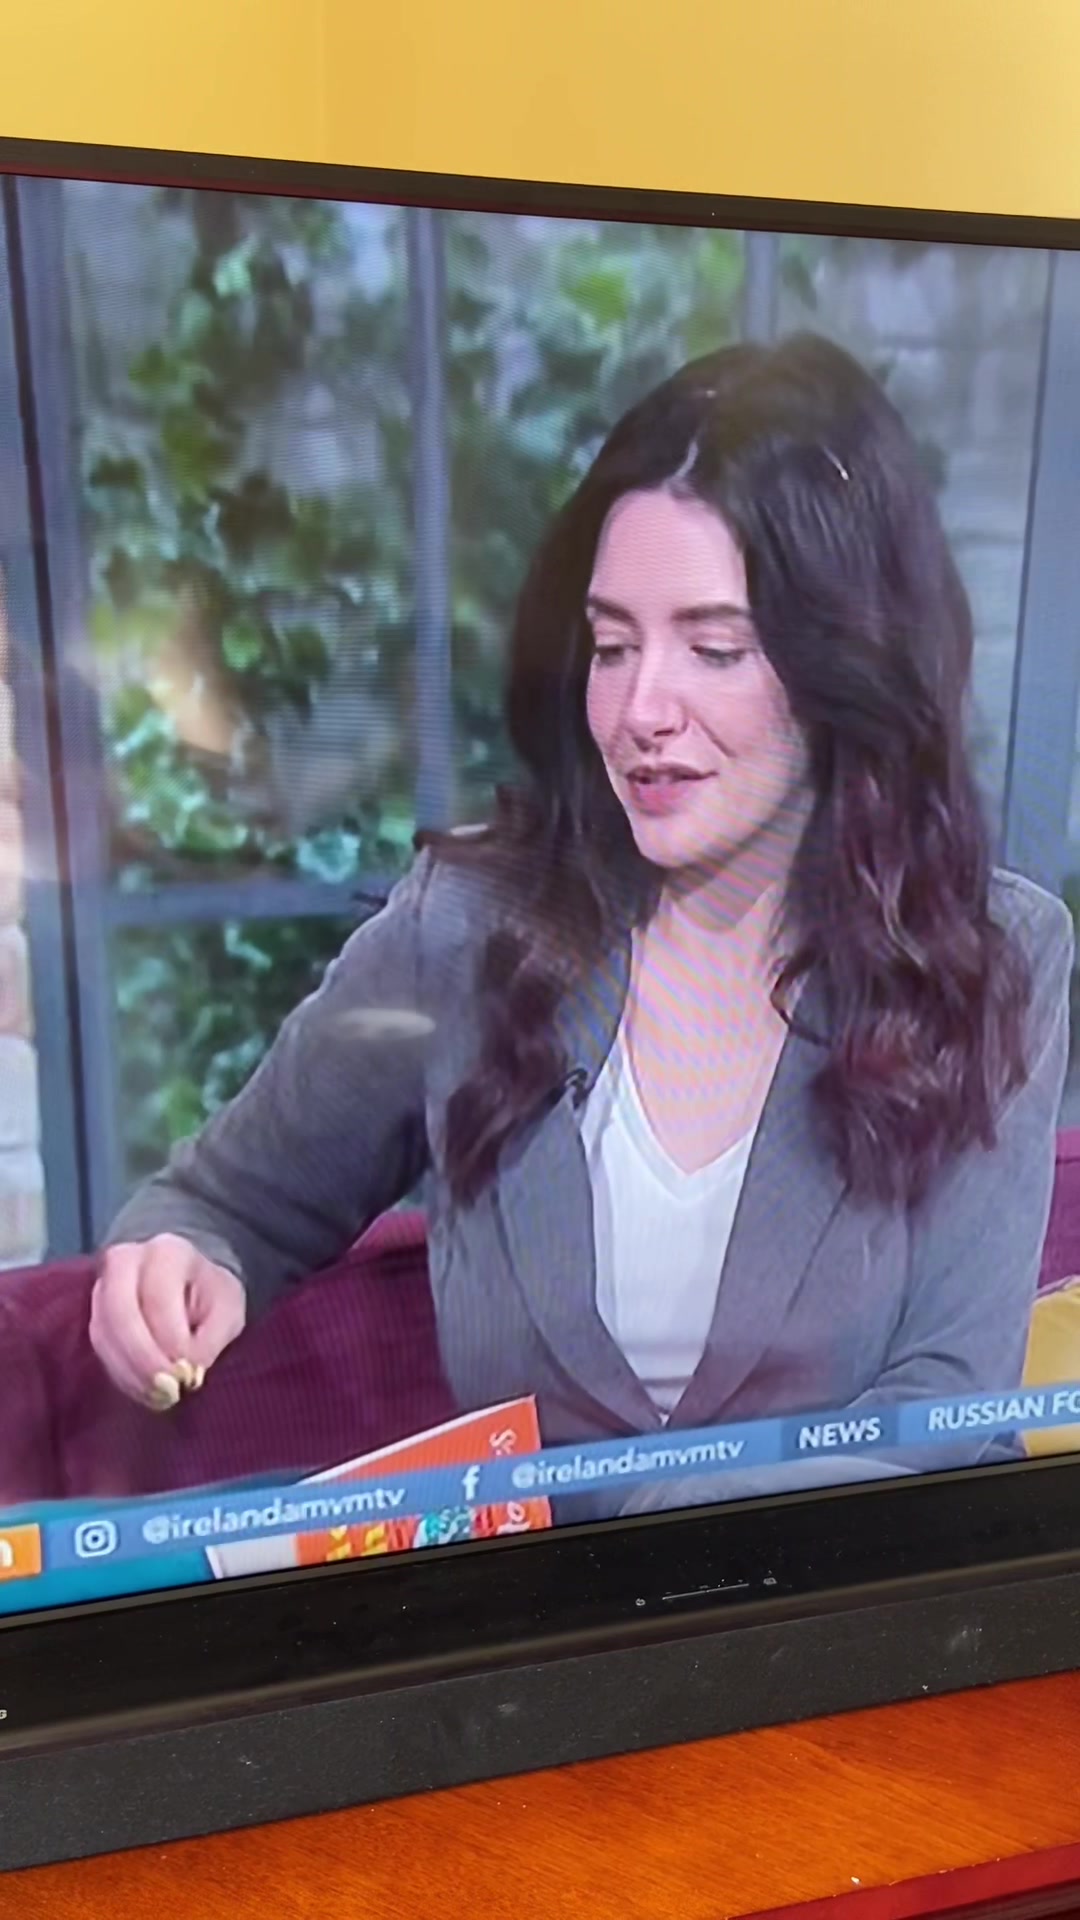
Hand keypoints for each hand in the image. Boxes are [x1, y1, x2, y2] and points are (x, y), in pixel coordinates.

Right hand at [90, 1234, 246, 1406]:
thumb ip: (212, 1338)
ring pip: (103, 1332)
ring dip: (129, 1372)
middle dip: (141, 1358)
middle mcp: (126, 1261)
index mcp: (167, 1252)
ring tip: (159, 1398)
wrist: (188, 1281)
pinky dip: (121, 1374)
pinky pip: (99, 1346)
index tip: (188, 1372)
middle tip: (166, 1392)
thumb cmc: (211, 1295)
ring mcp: (103, 1285)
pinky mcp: (95, 1312)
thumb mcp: (228, 1309)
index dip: (170, 1338)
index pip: (157, 1295)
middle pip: (118, 1311)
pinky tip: (144, 1392)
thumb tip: (187, 1371)